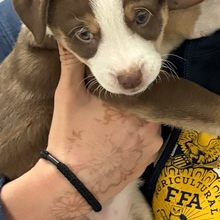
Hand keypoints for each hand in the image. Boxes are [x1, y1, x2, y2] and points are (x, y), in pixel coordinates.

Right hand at [48, 46, 162, 203]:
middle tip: (114, 103)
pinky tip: (119, 140)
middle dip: (134, 100)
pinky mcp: (149, 161)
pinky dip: (137, 139)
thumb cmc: (69, 137)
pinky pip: (149, 142)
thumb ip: (72, 63)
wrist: (71, 183)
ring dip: (137, 119)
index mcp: (133, 102)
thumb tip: (67, 36)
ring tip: (115, 123)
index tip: (120, 80)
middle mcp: (150, 122)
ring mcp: (152, 144)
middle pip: (147, 102)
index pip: (141, 83)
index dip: (131, 81)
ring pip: (149, 121)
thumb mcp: (67, 95)